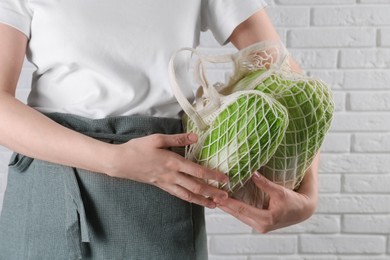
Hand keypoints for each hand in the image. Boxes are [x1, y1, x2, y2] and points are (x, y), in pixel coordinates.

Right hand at [107, 133, 228, 208]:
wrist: (120, 162)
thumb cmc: (138, 148)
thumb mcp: (157, 138)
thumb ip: (178, 138)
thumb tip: (195, 136)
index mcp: (173, 162)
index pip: (197, 171)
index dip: (213, 175)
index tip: (225, 179)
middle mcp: (171, 175)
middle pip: (195, 187)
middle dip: (212, 192)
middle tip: (225, 196)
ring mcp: (166, 183)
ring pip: (187, 195)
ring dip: (202, 200)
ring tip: (214, 204)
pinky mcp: (161, 186)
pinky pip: (178, 195)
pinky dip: (189, 199)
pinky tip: (195, 200)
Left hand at [218, 171, 316, 232]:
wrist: (303, 211)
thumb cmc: (293, 201)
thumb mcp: (280, 191)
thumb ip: (265, 184)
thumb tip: (253, 174)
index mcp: (266, 219)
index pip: (242, 209)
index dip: (229, 203)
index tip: (217, 197)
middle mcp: (261, 225)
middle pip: (237, 214)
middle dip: (224, 206)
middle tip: (210, 196)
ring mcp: (259, 226)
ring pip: (239, 216)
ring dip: (227, 208)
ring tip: (214, 198)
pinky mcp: (258, 223)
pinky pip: (243, 215)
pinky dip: (234, 209)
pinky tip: (226, 202)